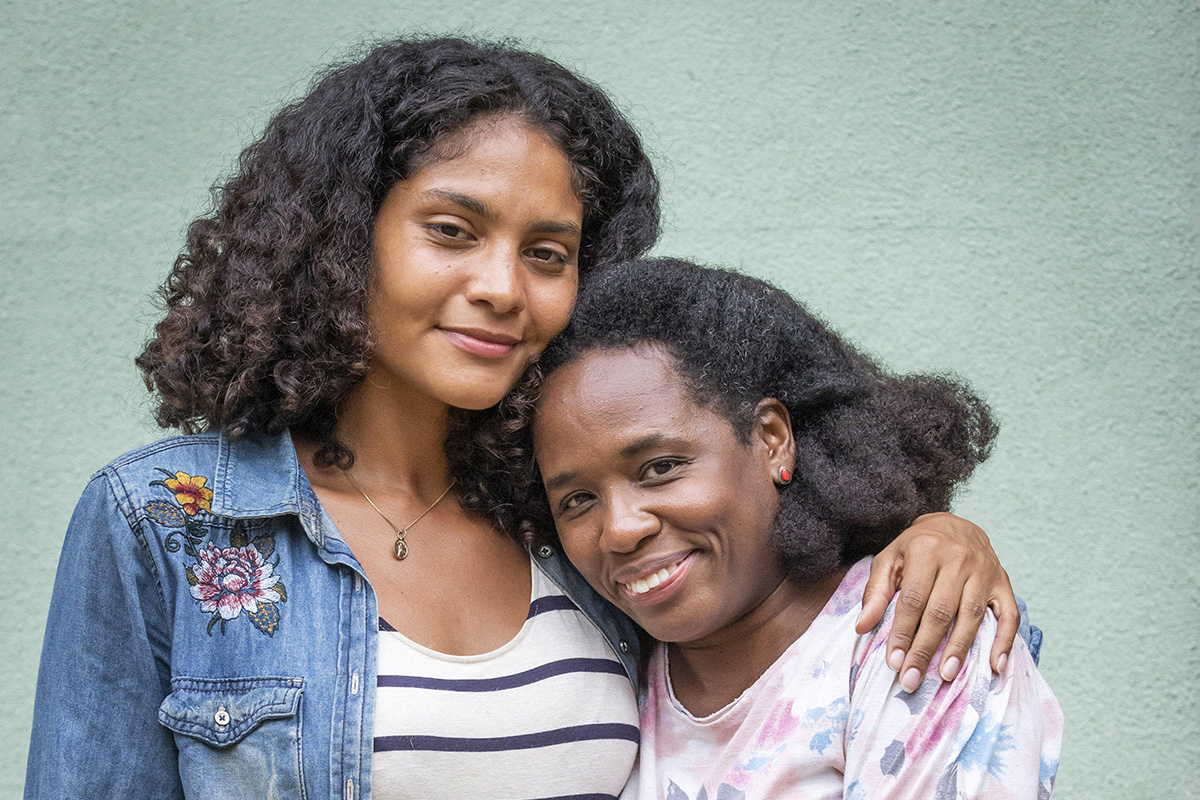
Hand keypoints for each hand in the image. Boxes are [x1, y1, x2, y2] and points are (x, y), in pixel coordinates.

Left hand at [855, 512, 1018, 689]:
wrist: (955, 524)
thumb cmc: (916, 547)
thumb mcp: (890, 559)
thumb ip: (875, 592)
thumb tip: (862, 627)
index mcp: (925, 551)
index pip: (912, 599)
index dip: (902, 632)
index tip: (893, 661)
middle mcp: (958, 559)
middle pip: (940, 611)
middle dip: (925, 649)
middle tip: (912, 679)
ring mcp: (984, 571)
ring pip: (971, 615)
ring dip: (959, 648)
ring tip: (946, 675)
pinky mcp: (1003, 582)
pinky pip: (1009, 614)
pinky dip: (1004, 641)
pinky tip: (995, 666)